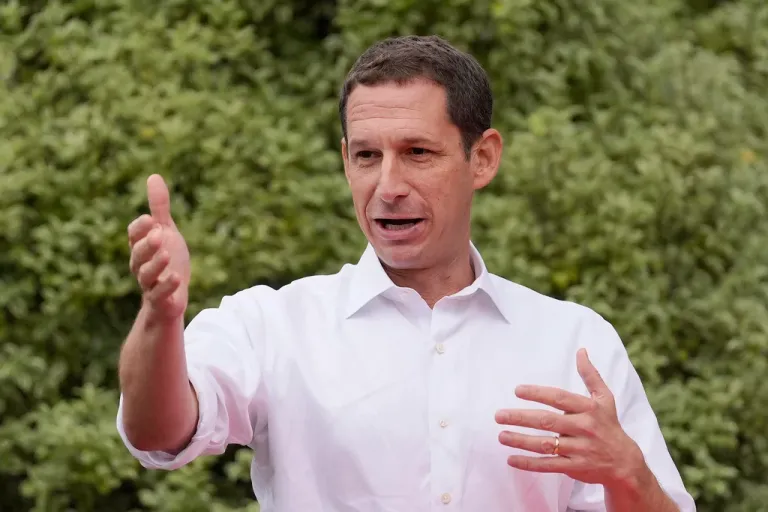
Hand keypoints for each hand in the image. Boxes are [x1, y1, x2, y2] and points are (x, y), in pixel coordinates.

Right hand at [128, 174, 190, 319]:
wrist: (172, 298)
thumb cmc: (167, 262)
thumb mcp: (166, 232)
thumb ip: (159, 208)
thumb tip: (153, 176)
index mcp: (140, 247)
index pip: (134, 235)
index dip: (141, 228)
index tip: (152, 219)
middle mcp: (140, 265)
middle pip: (138, 255)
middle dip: (147, 244)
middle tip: (159, 234)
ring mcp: (149, 284)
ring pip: (145, 275)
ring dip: (155, 265)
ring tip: (167, 254)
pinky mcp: (160, 301)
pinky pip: (159, 295)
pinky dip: (166, 287)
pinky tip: (176, 278)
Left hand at [494, 348, 644, 486]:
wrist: (625, 463)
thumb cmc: (609, 425)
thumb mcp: (605, 398)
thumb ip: (590, 375)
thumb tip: (581, 350)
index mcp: (588, 408)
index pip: (559, 398)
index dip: (538, 393)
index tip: (517, 390)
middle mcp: (583, 428)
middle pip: (547, 421)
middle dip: (521, 418)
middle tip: (499, 415)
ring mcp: (578, 449)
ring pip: (545, 444)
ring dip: (521, 441)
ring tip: (501, 436)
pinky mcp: (574, 467)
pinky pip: (548, 465)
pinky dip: (529, 464)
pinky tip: (511, 459)